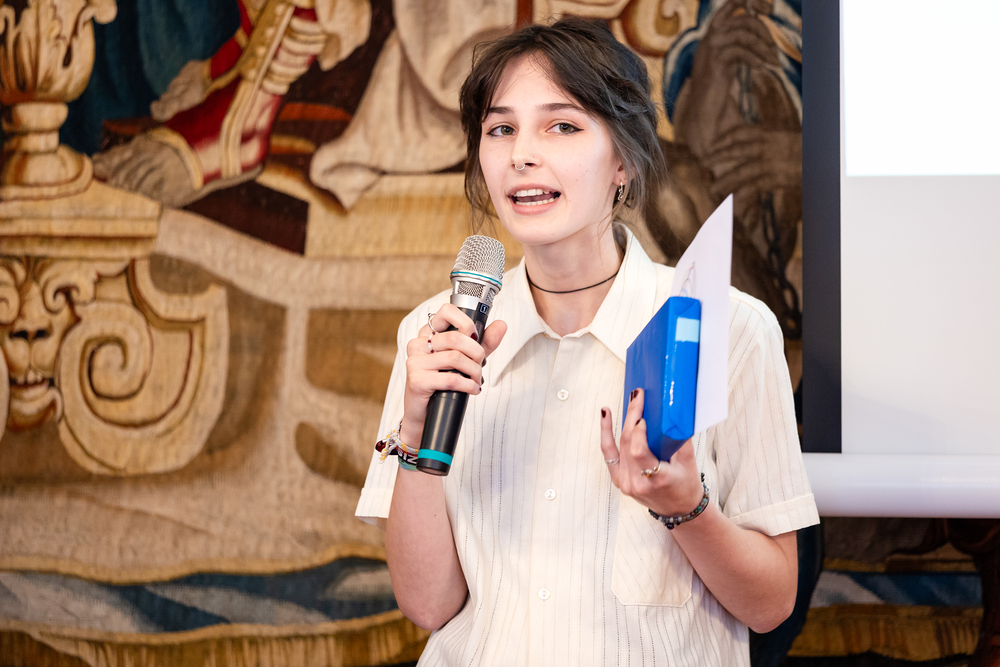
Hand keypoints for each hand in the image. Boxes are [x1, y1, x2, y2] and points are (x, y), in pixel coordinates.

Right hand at [401, 304, 506, 444]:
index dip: (466, 322)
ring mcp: (415, 362)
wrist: (424, 414)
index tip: (476, 338)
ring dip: (474, 371)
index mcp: (428, 333)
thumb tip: (501, 324)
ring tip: (477, 379)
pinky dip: (468, 385)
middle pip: (456, 338)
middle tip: (481, 365)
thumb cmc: (444, 384)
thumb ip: (484, 343)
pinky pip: (450, 379)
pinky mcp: (416, 380)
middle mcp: (418, 344)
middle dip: (476, 353)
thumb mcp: (467, 360)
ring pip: (455, 358)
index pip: (446, 311)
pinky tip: (473, 389)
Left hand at [599, 389, 703, 516]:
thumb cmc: (686, 485)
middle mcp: (637, 483)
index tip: (644, 414)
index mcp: (656, 479)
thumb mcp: (689, 462)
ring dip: (622, 421)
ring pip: (619, 446)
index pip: (639, 452)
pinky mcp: (618, 479)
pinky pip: (608, 453)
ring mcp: (625, 482)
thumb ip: (679, 438)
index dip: (638, 431)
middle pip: (628, 444)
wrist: (678, 509)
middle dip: (632, 416)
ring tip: (630, 400)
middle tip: (638, 396)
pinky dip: (606, 433)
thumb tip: (673, 412)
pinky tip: (605, 415)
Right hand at [673, 0, 780, 159]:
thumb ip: (738, 45)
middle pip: (742, 19)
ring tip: (773, 62)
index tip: (767, 9)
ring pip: (744, 35)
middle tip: (774, 48)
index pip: (729, 5)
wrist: (701, 111)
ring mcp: (711, 50)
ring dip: (764, 48)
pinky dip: (755, 59)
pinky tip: (762, 69)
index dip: (749, 2)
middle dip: (764, 31)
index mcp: (712, 35)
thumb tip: (761, 35)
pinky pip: (741, 52)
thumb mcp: (727, 61)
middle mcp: (709, 38)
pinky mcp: (715, 64)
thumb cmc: (715, 88)